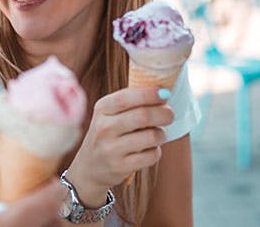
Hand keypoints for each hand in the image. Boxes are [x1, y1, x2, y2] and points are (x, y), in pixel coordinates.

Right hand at [64, 87, 173, 206]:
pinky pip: (151, 156)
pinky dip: (156, 151)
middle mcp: (104, 128)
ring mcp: (111, 149)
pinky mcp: (120, 167)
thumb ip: (132, 101)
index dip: (149, 93)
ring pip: (151, 137)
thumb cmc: (108, 132)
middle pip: (143, 116)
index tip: (165, 92)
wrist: (90, 165)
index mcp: (102, 108)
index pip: (126, 98)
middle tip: (169, 114)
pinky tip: (150, 149)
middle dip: (163, 114)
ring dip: (162, 134)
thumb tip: (164, 92)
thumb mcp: (110, 113)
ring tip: (159, 134)